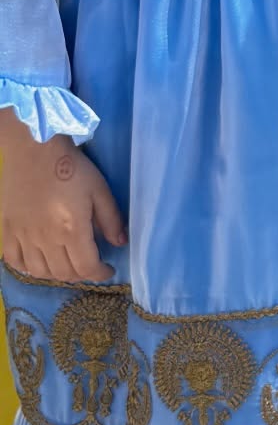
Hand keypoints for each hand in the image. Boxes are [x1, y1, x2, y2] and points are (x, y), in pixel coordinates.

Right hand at [0, 124, 125, 282]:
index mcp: (71, 229)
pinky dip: (28, 268)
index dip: (100, 274)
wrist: (34, 150)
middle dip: (81, 274)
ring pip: (39, 272)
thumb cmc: (70, 167)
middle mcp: (45, 239)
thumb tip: (120, 243)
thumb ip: (111, 219)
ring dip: (57, 274)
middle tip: (89, 265)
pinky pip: (14, 261)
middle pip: (63, 273)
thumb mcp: (99, 189)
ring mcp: (23, 236)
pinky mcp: (7, 230)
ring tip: (67, 264)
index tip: (107, 270)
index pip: (86, 267)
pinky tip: (39, 261)